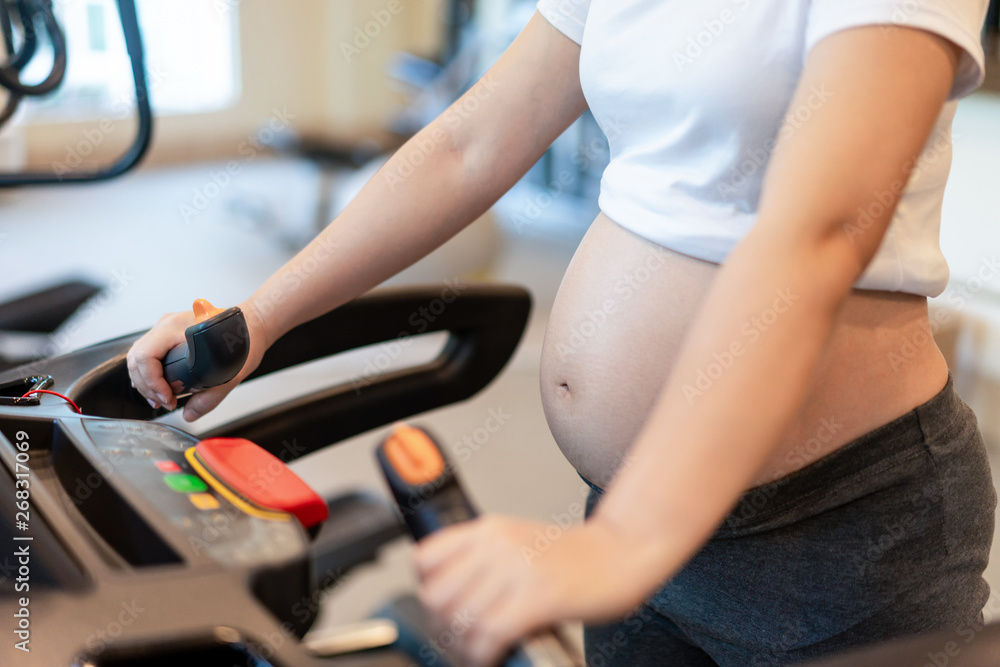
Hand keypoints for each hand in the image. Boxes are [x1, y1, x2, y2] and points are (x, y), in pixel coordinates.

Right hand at [126, 302, 268, 420]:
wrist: (251, 324)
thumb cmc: (244, 339)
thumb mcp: (232, 373)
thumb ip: (210, 397)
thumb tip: (189, 414)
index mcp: (178, 328)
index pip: (146, 355)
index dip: (152, 382)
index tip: (168, 398)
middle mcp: (167, 325)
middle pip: (137, 358)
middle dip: (147, 386)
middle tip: (165, 402)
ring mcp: (165, 329)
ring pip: (138, 356)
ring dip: (144, 382)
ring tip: (160, 399)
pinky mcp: (167, 335)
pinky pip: (147, 354)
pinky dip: (148, 374)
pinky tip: (157, 388)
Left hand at [414, 515, 653, 666]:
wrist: (623, 550)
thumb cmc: (577, 554)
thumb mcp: (520, 540)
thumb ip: (486, 558)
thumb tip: (452, 595)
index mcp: (489, 529)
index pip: (425, 558)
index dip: (426, 589)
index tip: (441, 607)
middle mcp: (496, 545)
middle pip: (436, 596)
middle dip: (443, 626)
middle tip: (461, 637)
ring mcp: (517, 570)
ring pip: (460, 620)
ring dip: (465, 647)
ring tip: (480, 651)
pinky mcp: (537, 597)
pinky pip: (488, 635)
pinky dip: (484, 654)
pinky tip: (495, 656)